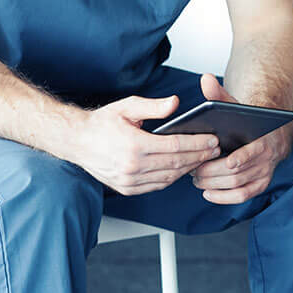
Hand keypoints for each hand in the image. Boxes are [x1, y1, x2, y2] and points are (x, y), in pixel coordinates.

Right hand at [71, 94, 223, 195]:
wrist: (76, 142)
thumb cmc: (101, 123)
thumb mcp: (127, 107)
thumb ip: (153, 107)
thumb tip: (175, 103)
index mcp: (134, 145)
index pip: (175, 146)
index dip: (198, 144)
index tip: (213, 140)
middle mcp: (132, 166)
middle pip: (176, 164)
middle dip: (199, 156)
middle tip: (215, 150)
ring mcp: (129, 181)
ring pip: (169, 178)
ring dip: (188, 169)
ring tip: (202, 159)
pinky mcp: (127, 189)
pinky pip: (157, 185)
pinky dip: (172, 178)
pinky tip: (182, 169)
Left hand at [190, 73, 292, 204]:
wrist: (268, 134)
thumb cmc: (246, 122)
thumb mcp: (234, 106)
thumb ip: (219, 94)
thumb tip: (205, 79)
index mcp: (263, 138)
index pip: (255, 151)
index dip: (242, 158)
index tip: (228, 162)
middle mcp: (267, 158)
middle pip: (239, 172)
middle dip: (214, 173)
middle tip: (194, 171)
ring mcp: (264, 173)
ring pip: (238, 185)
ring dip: (215, 184)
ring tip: (196, 180)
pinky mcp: (259, 185)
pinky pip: (242, 196)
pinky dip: (224, 197)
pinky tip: (208, 193)